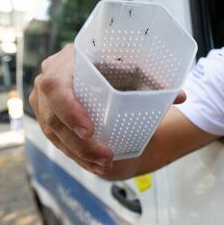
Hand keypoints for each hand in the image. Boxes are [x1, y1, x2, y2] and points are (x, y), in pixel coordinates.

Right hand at [29, 44, 185, 174]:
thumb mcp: (133, 69)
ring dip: (79, 153)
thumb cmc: (117, 67)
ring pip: (53, 133)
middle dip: (79, 143)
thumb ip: (155, 80)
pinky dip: (77, 155)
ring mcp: (43, 101)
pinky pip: (56, 141)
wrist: (101, 72)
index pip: (55, 86)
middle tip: (105, 156)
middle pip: (52, 116)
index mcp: (67, 59)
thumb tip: (180, 97)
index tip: (90, 131)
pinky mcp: (46, 117)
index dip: (69, 110)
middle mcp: (48, 78)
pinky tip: (96, 166)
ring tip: (104, 164)